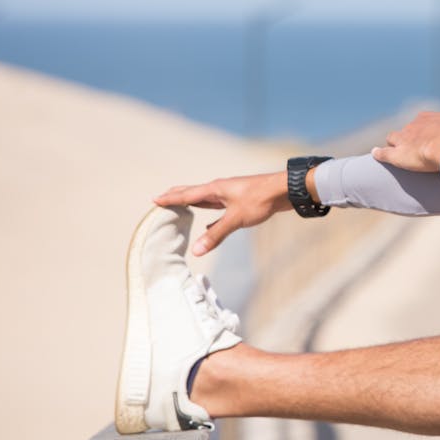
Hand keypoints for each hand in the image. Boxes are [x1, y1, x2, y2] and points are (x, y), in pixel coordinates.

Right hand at [154, 171, 288, 255]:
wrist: (285, 190)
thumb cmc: (260, 200)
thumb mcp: (236, 219)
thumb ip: (216, 234)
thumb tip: (196, 251)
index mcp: (215, 189)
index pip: (187, 195)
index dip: (170, 198)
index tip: (154, 200)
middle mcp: (220, 189)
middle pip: (193, 192)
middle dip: (177, 196)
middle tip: (162, 199)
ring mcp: (231, 194)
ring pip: (206, 200)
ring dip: (192, 204)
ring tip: (181, 208)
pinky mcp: (240, 201)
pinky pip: (218, 209)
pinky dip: (209, 217)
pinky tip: (207, 225)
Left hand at [371, 109, 439, 172]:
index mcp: (427, 118)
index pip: (422, 122)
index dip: (426, 130)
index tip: (433, 139)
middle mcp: (413, 126)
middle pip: (408, 130)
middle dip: (412, 138)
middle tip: (419, 149)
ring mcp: (403, 139)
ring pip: (393, 138)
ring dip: (395, 144)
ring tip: (400, 153)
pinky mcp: (397, 155)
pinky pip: (383, 153)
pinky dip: (379, 153)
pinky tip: (376, 154)